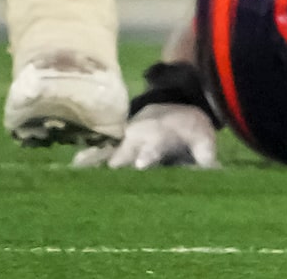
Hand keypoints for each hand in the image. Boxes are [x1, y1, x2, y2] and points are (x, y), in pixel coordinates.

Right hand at [72, 100, 217, 168]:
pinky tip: (71, 169)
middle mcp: (136, 137)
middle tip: (106, 180)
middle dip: (116, 164)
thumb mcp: (202, 138)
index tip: (141, 164)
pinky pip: (96, 153)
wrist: (170, 106)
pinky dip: (85, 160)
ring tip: (78, 174)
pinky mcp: (112, 145)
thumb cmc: (187, 128)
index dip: (147, 155)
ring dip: (94, 164)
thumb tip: (215, 174)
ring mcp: (122, 141)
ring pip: (105, 153)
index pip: (153, 148)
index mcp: (159, 136)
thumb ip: (206, 156)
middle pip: (124, 153)